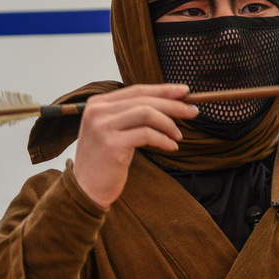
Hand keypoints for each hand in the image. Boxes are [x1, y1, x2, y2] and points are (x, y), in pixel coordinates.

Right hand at [71, 84, 197, 207]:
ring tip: (178, 136)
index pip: (137, 90)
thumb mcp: (113, 131)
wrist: (85, 189)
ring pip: (147, 113)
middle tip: (193, 111)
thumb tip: (167, 104)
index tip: (185, 92)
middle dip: (173, 105)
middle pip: (144, 100)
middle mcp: (98, 111)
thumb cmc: (104, 161)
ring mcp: (103, 126)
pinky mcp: (112, 144)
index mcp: (98, 104)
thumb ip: (130, 115)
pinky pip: (147, 134)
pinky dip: (163, 139)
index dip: (163, 89)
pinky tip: (171, 146)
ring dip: (169, 123)